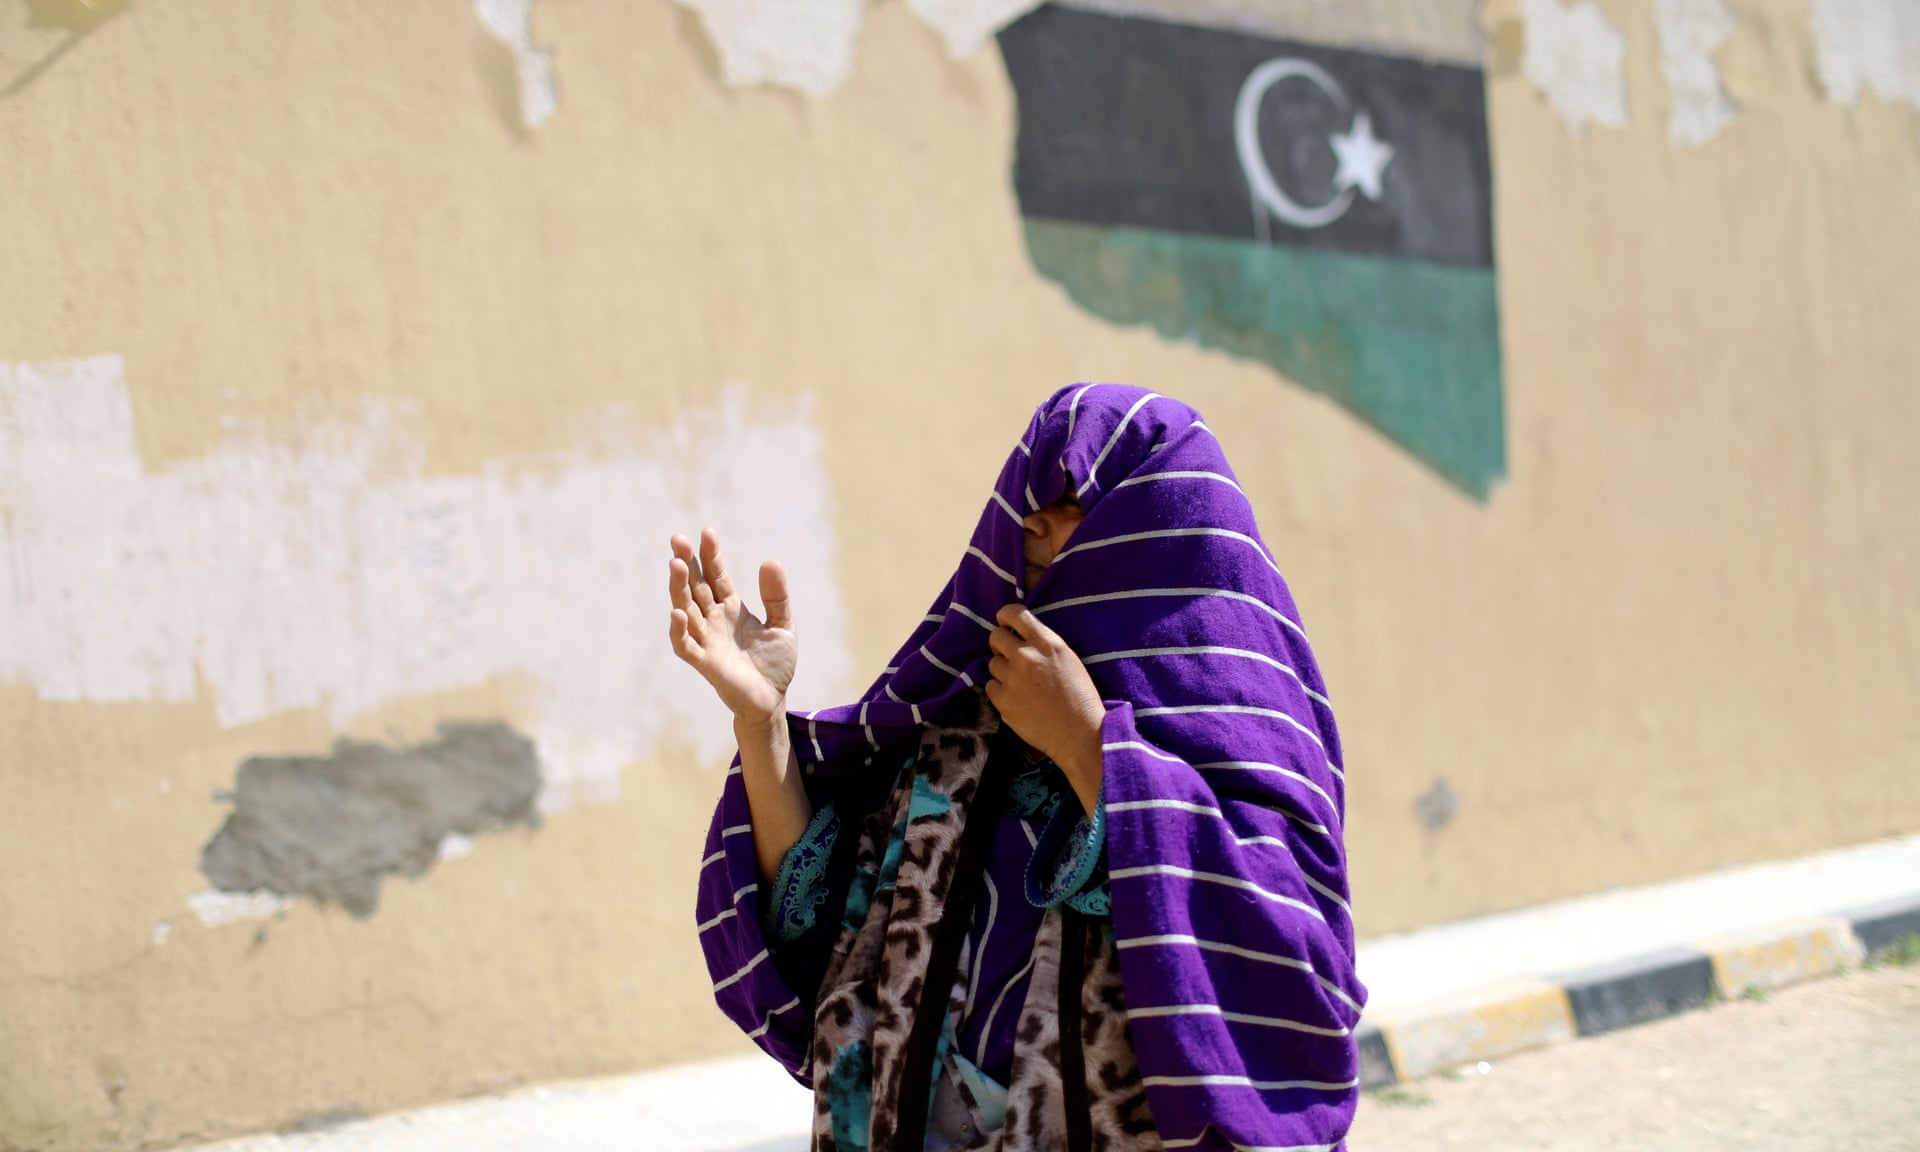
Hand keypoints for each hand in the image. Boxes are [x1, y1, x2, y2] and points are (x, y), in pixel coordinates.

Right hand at [667, 528, 796, 727]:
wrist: (772, 701)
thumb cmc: (774, 664)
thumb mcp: (782, 624)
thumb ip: (776, 595)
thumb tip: (770, 560)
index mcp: (731, 608)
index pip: (716, 576)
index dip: (710, 555)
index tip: (707, 532)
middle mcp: (713, 621)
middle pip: (695, 587)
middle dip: (686, 563)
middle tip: (678, 539)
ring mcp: (707, 641)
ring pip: (686, 610)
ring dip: (679, 588)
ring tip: (675, 564)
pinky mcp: (706, 664)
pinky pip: (685, 645)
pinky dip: (679, 629)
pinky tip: (676, 611)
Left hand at [985, 604, 1105, 814]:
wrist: (1080, 733)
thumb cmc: (1080, 695)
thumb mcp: (1068, 658)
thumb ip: (1042, 642)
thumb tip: (1018, 633)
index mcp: (1046, 642)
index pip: (1013, 613)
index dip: (1005, 616)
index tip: (1004, 622)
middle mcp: (1026, 656)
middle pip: (995, 636)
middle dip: (1001, 643)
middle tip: (1012, 656)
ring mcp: (1012, 679)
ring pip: (992, 663)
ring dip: (1003, 670)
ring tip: (1021, 682)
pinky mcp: (1003, 701)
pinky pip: (990, 686)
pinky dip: (1000, 690)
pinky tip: (1018, 697)